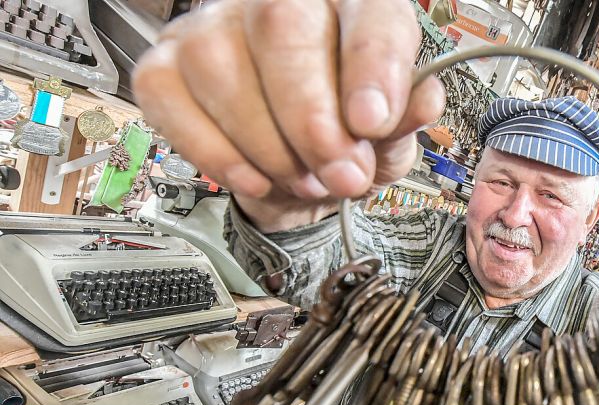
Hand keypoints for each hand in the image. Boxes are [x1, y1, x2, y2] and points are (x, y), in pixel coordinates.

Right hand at [133, 0, 444, 232]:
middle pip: (281, 26)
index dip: (370, 65)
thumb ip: (406, 116)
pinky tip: (256, 178)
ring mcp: (212, 26)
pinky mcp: (166, 66)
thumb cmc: (348, 136)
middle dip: (313, 119)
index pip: (366, 10)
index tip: (372, 122)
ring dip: (269, 145)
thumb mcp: (393, 134)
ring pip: (221, 65)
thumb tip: (419, 101)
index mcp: (350, 2)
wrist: (300, 171)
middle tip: (341, 175)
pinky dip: (217, 153)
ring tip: (306, 180)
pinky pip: (171, 100)